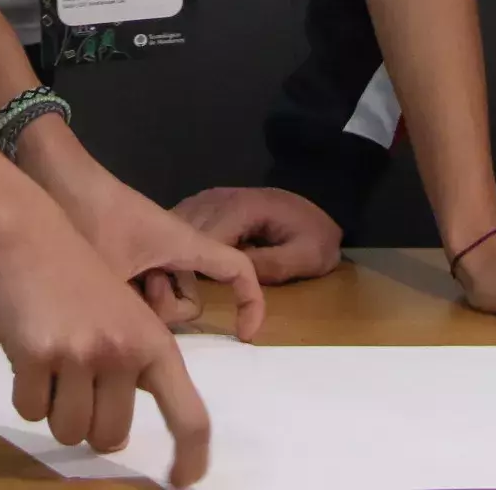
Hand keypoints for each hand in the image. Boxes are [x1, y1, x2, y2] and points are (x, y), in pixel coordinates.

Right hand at [0, 208, 220, 486]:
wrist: (26, 233)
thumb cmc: (75, 277)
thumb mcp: (125, 315)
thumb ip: (132, 367)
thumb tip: (116, 430)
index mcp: (154, 343)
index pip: (189, 416)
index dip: (190, 458)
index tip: (181, 481)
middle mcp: (123, 351)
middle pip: (110, 436)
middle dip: (88, 422)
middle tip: (74, 381)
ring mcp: (79, 353)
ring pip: (68, 431)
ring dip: (54, 411)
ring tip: (50, 364)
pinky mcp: (36, 354)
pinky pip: (29, 411)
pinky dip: (24, 393)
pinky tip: (26, 353)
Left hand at [26, 144, 266, 337]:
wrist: (50, 175)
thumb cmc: (86, 216)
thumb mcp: (111, 274)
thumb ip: (130, 316)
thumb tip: (140, 359)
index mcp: (182, 244)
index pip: (238, 270)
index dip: (251, 303)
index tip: (242, 337)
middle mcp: (172, 249)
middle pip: (187, 301)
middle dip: (160, 313)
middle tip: (125, 296)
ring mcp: (147, 254)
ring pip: (159, 302)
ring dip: (136, 308)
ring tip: (100, 288)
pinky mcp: (124, 255)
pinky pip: (138, 290)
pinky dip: (122, 298)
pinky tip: (90, 293)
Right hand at [172, 185, 342, 284]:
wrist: (319, 214)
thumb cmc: (315, 238)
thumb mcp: (307, 258)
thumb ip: (272, 265)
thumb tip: (232, 276)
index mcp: (242, 208)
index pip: (203, 240)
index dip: (196, 269)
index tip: (196, 296)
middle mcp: (218, 198)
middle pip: (182, 233)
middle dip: (181, 263)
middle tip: (186, 295)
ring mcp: (209, 198)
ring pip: (176, 228)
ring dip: (176, 254)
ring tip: (183, 283)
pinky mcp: (205, 204)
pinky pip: (180, 225)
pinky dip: (178, 245)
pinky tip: (186, 266)